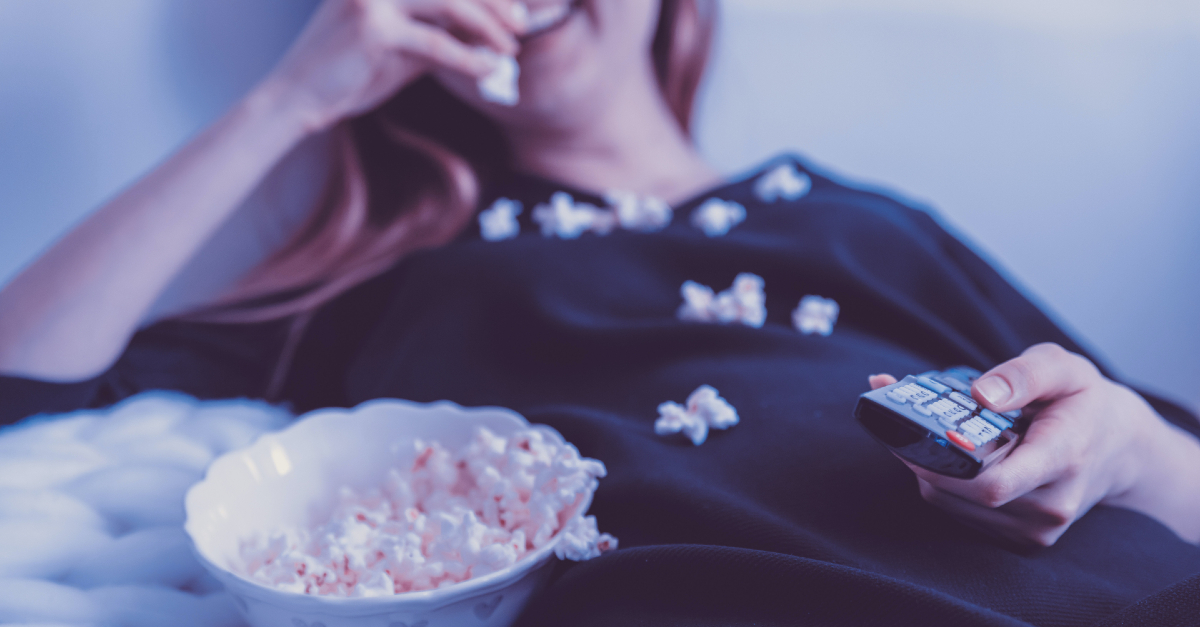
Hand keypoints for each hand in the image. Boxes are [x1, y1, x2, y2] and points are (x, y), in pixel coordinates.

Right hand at [258, 0, 525, 131]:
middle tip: (521, 25)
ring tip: (511, 47)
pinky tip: (489, 69)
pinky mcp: (372, 29)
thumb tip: (488, 33)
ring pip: (448, 3)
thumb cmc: (350, 72)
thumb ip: (438, 32)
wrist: (298, 98)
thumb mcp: (402, 47)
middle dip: (493, 2)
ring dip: (487, 26)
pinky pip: (435, 43)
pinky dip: (468, 57)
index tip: (514, 7)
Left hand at [870, 343, 1199, 546]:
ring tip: (929, 432)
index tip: (914, 434)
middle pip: (962, 493)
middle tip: (903, 419)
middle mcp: (1051, 505)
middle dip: (923, 457)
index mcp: (1063, 459)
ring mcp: (1037, 529)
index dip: (943, 465)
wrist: (1118, 448)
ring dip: (928, 469)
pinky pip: (960, 512)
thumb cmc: (1083, 402)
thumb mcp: (1063, 368)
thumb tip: (982, 393)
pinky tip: (949, 456)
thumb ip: (1023, 374)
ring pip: (952, 504)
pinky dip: (943, 483)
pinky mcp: (1021, 539)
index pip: (994, 484)